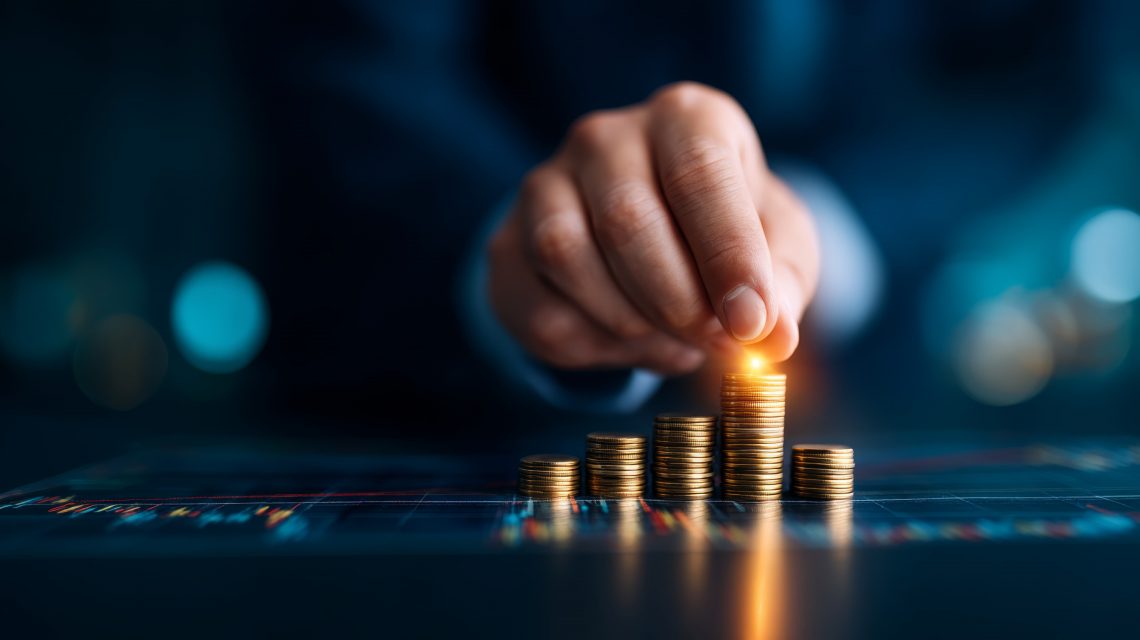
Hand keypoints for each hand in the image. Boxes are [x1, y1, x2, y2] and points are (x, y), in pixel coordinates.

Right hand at [487, 82, 819, 373]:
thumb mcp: (778, 249)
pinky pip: (542, 311)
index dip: (727, 256)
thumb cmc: (727, 235)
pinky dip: (596, 347)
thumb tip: (771, 336)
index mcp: (685, 117)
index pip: (699, 174)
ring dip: (633, 323)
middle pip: (628, 221)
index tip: (750, 324)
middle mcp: (605, 136)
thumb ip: (782, 285)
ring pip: (569, 259)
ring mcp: (544, 185)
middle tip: (715, 344)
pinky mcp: (507, 245)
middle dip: (680, 303)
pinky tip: (630, 340)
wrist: (655, 244)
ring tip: (675, 338)